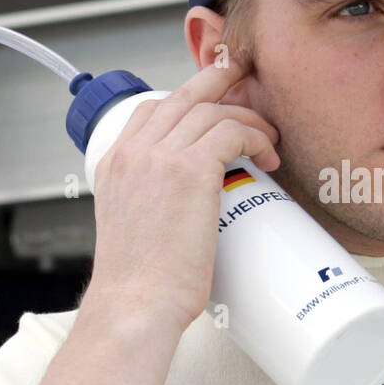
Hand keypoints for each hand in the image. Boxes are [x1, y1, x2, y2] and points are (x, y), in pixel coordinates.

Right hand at [83, 55, 281, 331]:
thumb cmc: (140, 287)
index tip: (214, 106)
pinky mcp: (190, 170)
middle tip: (247, 78)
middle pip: (183, 95)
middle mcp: (133, 152)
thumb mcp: (132, 233)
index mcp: (113, 164)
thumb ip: (151, 208)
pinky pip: (233, 132)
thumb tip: (188, 211)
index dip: (187, 100)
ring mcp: (159, 157)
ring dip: (249, 120)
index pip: (151, 110)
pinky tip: (268, 157)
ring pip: (214, 111)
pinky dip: (257, 137)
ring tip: (270, 142)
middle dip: (220, 78)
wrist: (134, 306)